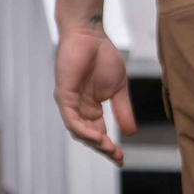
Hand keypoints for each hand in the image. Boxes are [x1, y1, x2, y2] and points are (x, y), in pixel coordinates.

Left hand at [54, 20, 136, 165]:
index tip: (121, 158)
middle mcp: (78, 109)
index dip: (109, 146)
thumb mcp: (119, 89)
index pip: (99, 133)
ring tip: (109, 149)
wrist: (90, 35)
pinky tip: (96, 137)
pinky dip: (82, 130)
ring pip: (78, 131)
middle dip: (103, 148)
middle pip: (88, 135)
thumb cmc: (103, 57)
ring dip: (94, 142)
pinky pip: (71, 119)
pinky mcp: (63, 95)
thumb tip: (130, 133)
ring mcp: (70, 103)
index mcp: (91, 108)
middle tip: (117, 157)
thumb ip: (123, 110)